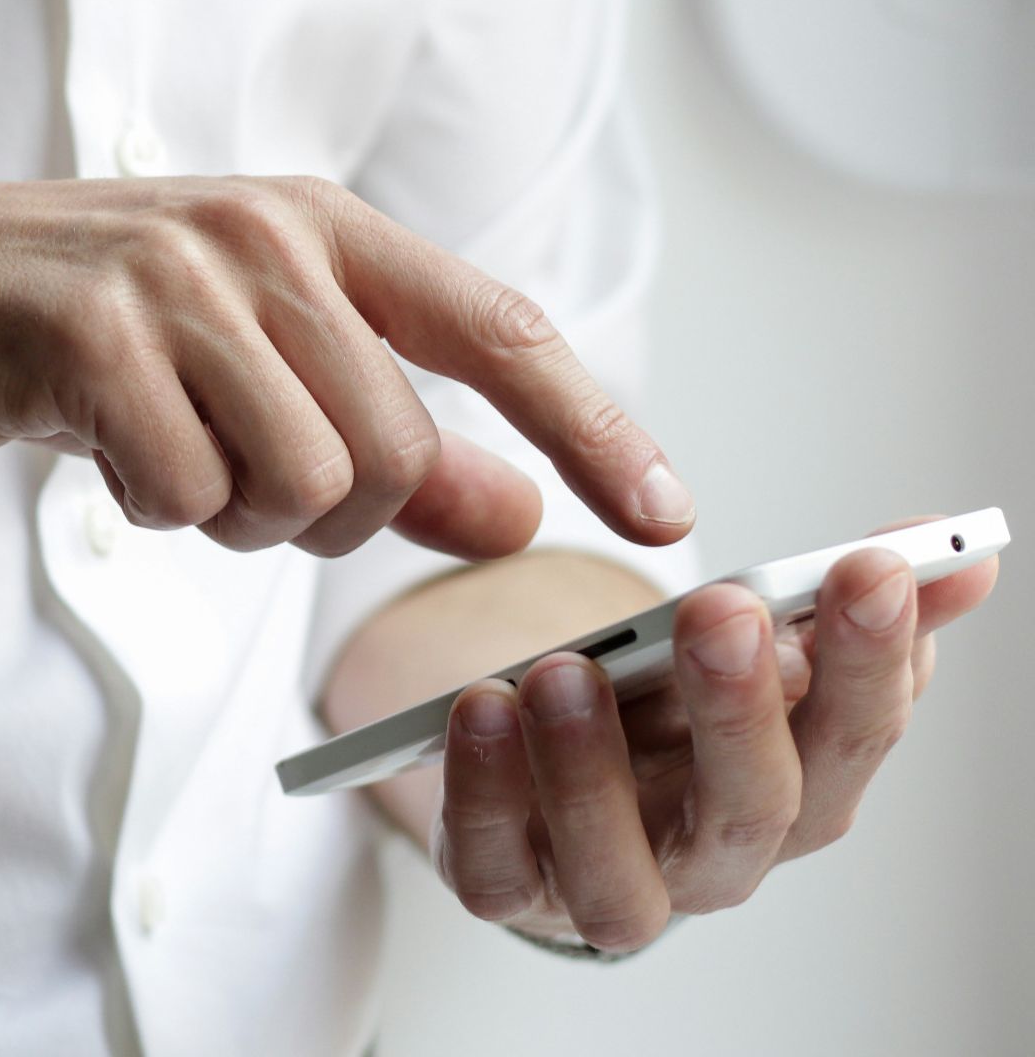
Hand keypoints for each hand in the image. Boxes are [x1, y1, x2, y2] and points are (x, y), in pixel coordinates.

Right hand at [0, 176, 694, 557]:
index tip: (665, 513)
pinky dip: (151, 511)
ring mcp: (178, 277)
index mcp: (318, 227)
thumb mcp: (242, 370)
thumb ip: (387, 438)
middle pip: (392, 451)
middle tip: (228, 480)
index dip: (594, 427)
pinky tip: (97, 450)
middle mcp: (264, 235)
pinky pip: (188, 496)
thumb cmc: (68, 336)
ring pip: (302, 483)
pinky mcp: (93, 335)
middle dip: (322, 514)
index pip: (500, 331)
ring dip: (230, 516)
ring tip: (159, 455)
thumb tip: (516, 511)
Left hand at [431, 520, 999, 949]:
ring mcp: (608, 885)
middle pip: (751, 810)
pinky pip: (493, 869)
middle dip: (741, 709)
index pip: (854, 737)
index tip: (868, 567)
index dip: (870, 659)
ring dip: (591, 770)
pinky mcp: (509, 890)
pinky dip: (483, 794)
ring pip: (618, 870)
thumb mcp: (748, 650)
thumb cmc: (664, 716)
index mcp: (796, 790)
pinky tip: (480, 709)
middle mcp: (714, 858)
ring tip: (565, 671)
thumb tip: (962, 552)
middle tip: (722, 611)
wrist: (548, 773)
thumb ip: (838, 606)